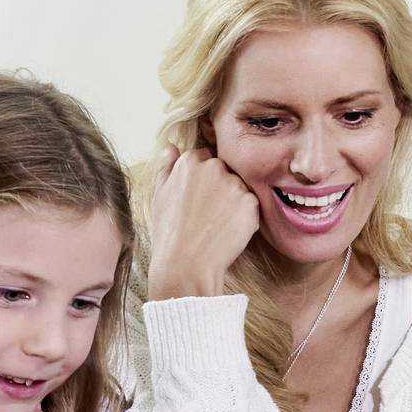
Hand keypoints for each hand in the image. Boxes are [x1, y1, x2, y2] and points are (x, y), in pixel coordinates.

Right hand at [145, 144, 262, 302]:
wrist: (185, 265)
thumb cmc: (169, 233)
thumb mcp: (159, 195)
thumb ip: (166, 167)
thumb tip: (171, 146)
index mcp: (189, 161)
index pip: (204, 159)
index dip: (202, 181)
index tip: (197, 199)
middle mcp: (213, 166)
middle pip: (224, 170)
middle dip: (220, 187)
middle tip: (208, 214)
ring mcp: (234, 183)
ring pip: (239, 187)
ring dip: (233, 202)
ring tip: (216, 224)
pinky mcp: (251, 202)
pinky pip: (252, 205)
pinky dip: (244, 217)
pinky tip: (228, 230)